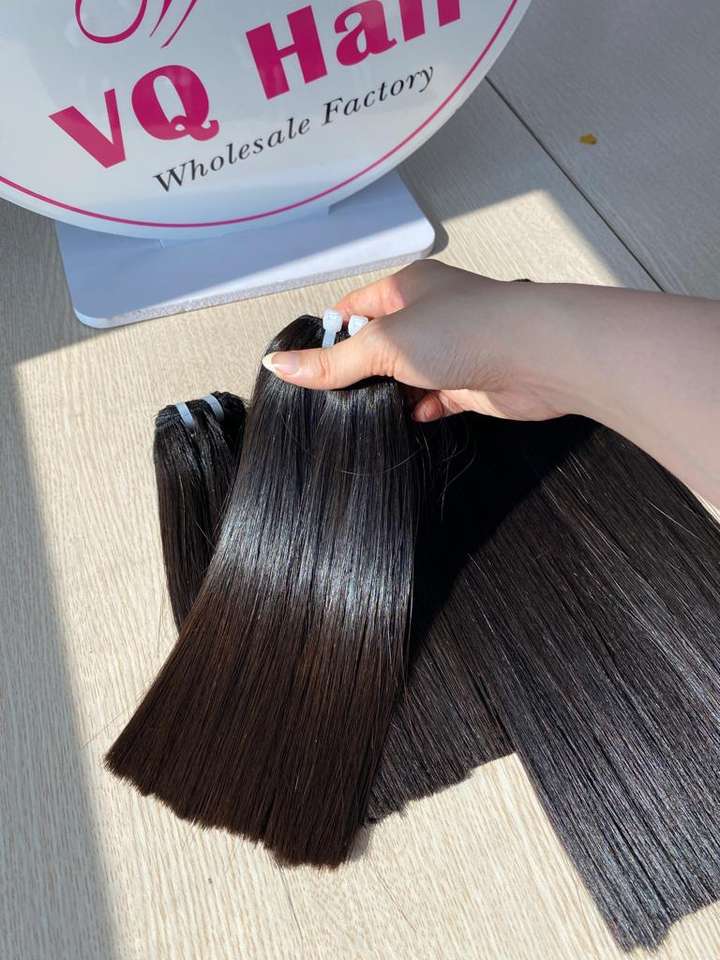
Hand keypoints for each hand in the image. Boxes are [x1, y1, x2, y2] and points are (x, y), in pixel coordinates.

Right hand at [261, 260, 569, 421]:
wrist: (537, 358)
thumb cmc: (459, 332)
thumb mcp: (385, 343)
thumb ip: (334, 362)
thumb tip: (276, 366)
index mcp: (407, 288)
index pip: (354, 308)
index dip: (329, 335)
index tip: (304, 368)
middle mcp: (429, 315)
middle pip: (379, 345)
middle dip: (357, 372)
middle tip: (324, 403)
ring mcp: (451, 351)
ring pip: (406, 376)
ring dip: (388, 395)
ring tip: (354, 420)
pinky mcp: (469, 384)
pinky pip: (434, 399)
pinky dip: (419, 411)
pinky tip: (403, 423)